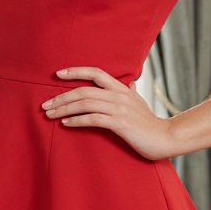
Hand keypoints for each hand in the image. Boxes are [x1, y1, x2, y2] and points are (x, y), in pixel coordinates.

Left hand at [39, 67, 177, 161]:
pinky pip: (93, 119)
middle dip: (62, 96)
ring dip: (64, 109)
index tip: (57, 74)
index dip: (76, 71)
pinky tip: (66, 124)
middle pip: (84, 90)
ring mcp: (119, 109)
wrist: (165, 138)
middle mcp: (119, 95)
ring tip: (50, 114)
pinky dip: (77, 120)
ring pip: (85, 103)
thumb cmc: (150, 123)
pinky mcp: (120, 124)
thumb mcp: (140, 103)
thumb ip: (131, 93)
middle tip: (45, 105)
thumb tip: (131, 83)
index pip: (95, 73)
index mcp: (122, 88)